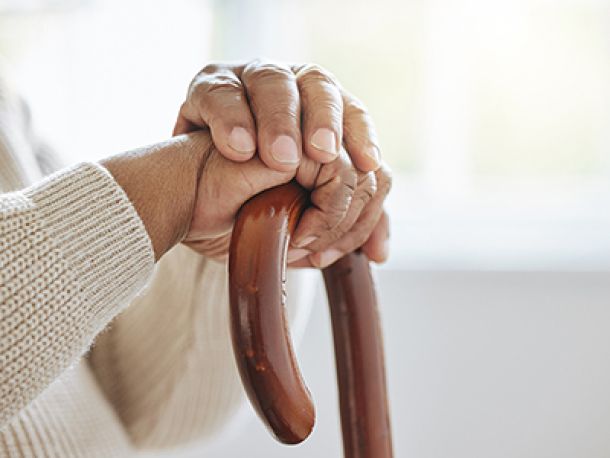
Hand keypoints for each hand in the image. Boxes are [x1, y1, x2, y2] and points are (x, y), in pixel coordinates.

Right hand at [175, 60, 390, 265]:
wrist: (191, 201)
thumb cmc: (248, 209)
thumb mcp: (299, 220)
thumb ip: (341, 223)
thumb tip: (378, 255)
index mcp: (322, 117)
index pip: (355, 117)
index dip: (364, 140)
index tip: (366, 167)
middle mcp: (293, 91)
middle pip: (323, 87)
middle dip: (330, 123)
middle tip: (326, 156)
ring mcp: (251, 82)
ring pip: (275, 81)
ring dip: (283, 120)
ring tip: (282, 159)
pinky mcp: (211, 86)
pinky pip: (222, 94)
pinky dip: (233, 120)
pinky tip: (240, 151)